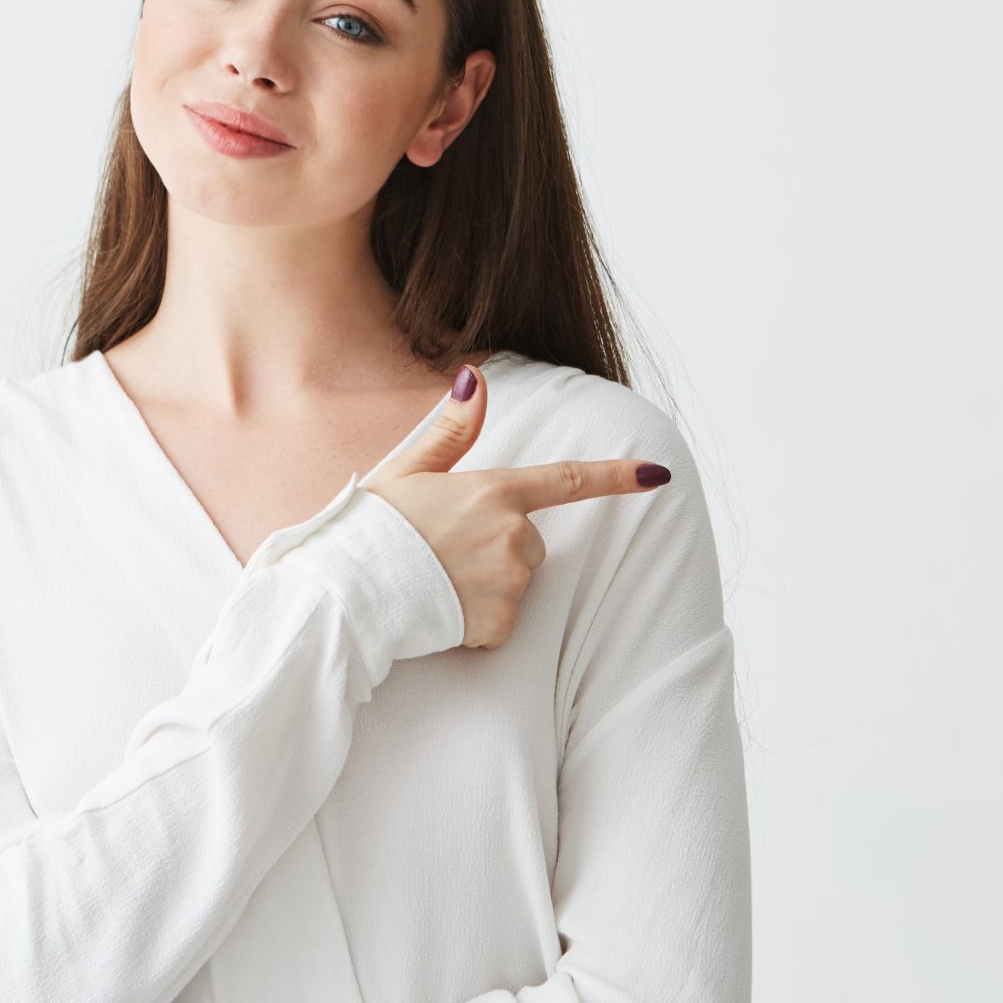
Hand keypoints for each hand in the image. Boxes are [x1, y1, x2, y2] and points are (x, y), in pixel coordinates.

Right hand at [365, 362, 672, 650]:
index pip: (570, 480)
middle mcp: (512, 534)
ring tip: (435, 580)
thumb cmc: (368, 530)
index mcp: (494, 491)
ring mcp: (510, 581)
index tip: (659, 474)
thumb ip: (452, 430)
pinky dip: (477, 619)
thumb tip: (474, 379)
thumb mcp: (407, 469)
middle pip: (529, 539)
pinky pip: (501, 620)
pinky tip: (441, 610)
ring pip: (516, 579)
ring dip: (486, 582)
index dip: (618, 477)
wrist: (343, 595)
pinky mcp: (500, 623)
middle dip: (497, 544)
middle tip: (442, 550)